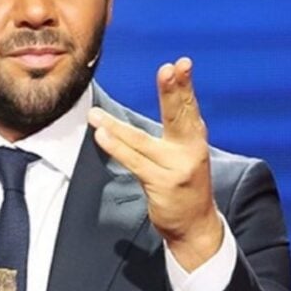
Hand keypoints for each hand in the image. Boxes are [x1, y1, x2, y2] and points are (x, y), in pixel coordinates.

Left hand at [88, 57, 221, 270]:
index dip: (184, 86)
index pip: (188, 107)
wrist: (196, 226)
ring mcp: (176, 168)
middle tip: (167, 69)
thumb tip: (169, 90)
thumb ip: (177, 126)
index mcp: (194, 138)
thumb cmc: (184, 182)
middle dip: (173, 92)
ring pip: (142, 141)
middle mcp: (190, 150)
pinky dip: (117, 148)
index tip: (181, 64)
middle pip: (178, 116)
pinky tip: (102, 135)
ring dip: (116, 127)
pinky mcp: (161, 183)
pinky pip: (134, 162)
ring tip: (94, 114)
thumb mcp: (186, 151)